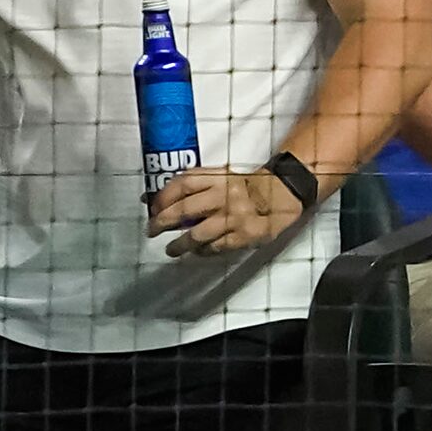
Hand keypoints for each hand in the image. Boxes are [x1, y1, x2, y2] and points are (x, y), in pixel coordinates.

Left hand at [145, 167, 305, 256]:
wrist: (281, 193)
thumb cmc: (243, 187)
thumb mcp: (218, 178)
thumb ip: (188, 187)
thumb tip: (150, 200)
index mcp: (216, 178)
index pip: (181, 184)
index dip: (162, 198)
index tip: (151, 209)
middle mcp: (223, 196)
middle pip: (184, 210)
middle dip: (162, 222)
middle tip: (152, 231)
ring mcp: (234, 217)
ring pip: (198, 234)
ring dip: (179, 244)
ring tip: (171, 250)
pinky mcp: (244, 236)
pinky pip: (216, 247)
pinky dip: (202, 251)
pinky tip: (196, 251)